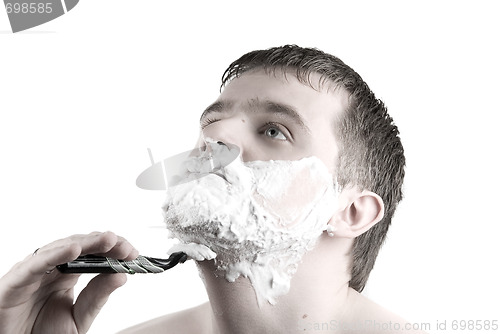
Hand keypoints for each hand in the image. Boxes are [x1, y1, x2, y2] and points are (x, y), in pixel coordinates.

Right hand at [0, 231, 138, 333]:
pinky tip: (75, 249)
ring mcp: (34, 272)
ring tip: (108, 241)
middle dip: (105, 243)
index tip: (133, 252)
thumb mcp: (79, 317)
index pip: (94, 253)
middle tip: (125, 245)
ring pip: (61, 248)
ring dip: (87, 242)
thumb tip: (121, 275)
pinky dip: (55, 254)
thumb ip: (97, 297)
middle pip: (81, 246)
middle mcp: (52, 268)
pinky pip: (36, 264)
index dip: (113, 249)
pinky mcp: (16, 280)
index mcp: (68, 274)